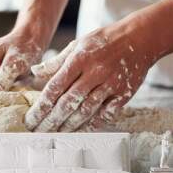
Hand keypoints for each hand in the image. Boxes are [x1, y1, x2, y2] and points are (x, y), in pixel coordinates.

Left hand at [25, 25, 154, 131]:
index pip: (55, 87)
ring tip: (57, 134)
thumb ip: (56, 62)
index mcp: (79, 59)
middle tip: (39, 132)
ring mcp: (110, 84)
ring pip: (86, 110)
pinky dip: (94, 124)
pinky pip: (107, 113)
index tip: (31, 118)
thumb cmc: (104, 41)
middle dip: (51, 120)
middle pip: (68, 102)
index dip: (41, 105)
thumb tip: (34, 72)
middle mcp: (94, 72)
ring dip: (70, 125)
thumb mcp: (77, 44)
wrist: (141, 38)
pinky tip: (81, 130)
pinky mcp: (124, 93)